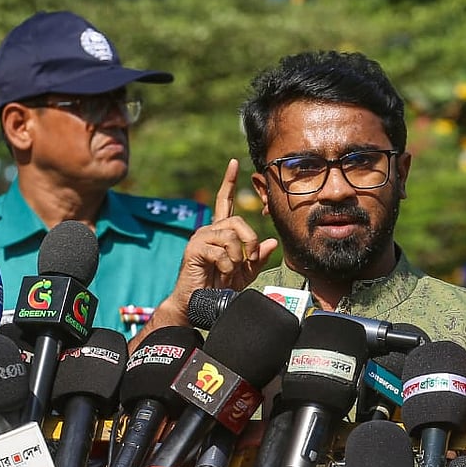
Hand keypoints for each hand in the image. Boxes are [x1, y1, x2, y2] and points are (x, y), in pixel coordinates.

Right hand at [155, 159, 278, 327]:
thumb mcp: (244, 273)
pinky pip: (220, 250)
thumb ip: (257, 258)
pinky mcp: (194, 249)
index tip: (234, 163)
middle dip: (250, 241)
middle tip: (249, 260)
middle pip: (237, 221)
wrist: (199, 303)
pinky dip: (227, 266)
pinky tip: (220, 274)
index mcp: (220, 232)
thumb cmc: (219, 288)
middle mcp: (209, 230)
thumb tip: (272, 242)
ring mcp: (200, 238)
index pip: (226, 202)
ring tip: (229, 271)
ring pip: (230, 236)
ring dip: (237, 257)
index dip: (229, 182)